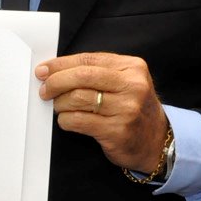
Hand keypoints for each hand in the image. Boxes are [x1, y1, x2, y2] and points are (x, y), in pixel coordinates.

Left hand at [37, 52, 167, 172]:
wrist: (156, 141)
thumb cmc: (132, 108)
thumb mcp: (124, 82)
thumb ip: (97, 72)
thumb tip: (54, 69)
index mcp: (132, 67)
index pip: (88, 60)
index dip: (61, 64)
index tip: (43, 70)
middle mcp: (132, 86)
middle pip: (82, 76)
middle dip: (56, 81)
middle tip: (44, 89)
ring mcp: (126, 109)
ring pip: (78, 98)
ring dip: (60, 103)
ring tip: (58, 106)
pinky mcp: (117, 131)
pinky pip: (78, 120)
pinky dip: (65, 120)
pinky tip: (66, 120)